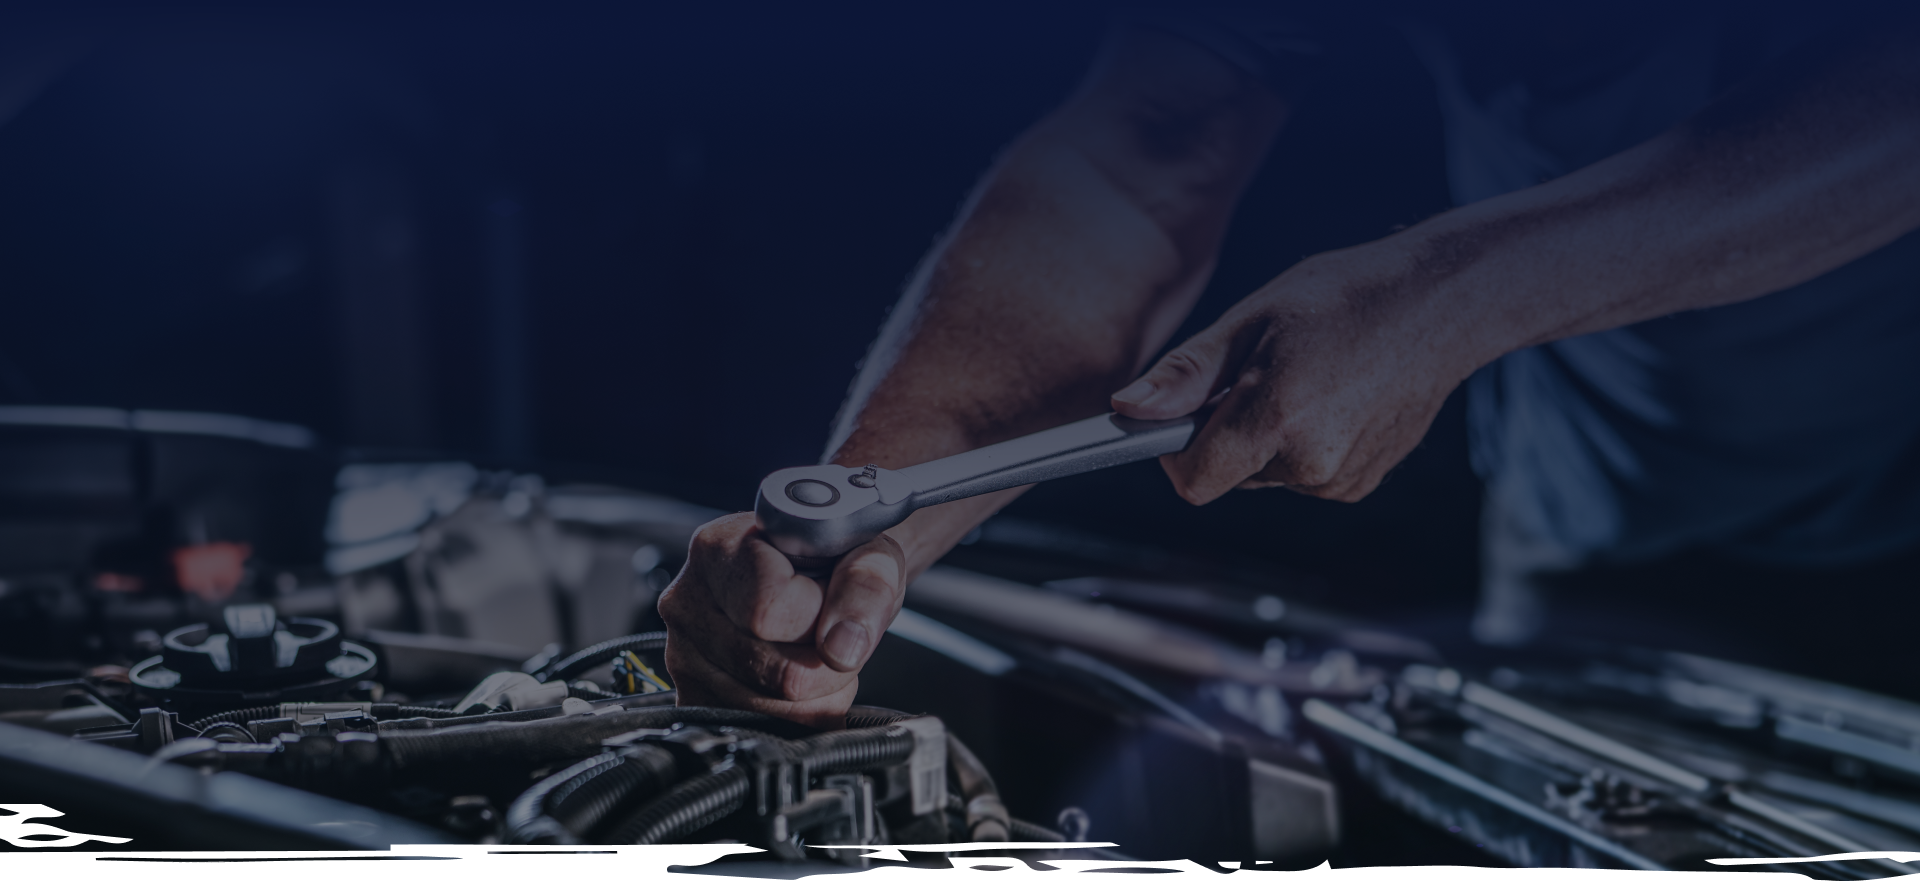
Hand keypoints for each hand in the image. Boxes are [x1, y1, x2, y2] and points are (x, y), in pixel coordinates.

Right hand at [656, 512, 906, 727]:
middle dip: (827, 666)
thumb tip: (841, 649)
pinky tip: (800, 677)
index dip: (820, 618)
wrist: (820, 563)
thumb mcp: (868, 551)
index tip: (834, 600)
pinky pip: (755, 729)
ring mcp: (685, 654)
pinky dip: (795, 716)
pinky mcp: (693, 696)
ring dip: (816, 697)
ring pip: (767, 712)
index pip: (767, 611)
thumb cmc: (837, 556)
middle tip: (836, 634)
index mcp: (718, 550)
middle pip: (772, 673)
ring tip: (818, 654)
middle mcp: (688, 602)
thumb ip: (865, 587)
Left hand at [1110, 245, 1487, 503]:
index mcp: (1278, 418)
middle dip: (1226, 433)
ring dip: (1266, 436)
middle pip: (1228, 474)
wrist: (1442, 304)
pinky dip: (1301, 444)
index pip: (1194, 480)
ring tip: (1305, 379)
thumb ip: (1187, 375)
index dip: (1175, 452)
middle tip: (1260, 373)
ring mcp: (1341, 478)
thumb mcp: (1252, 320)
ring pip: (1265, 473)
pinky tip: (1333, 398)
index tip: (1179, 419)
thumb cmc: (1346, 297)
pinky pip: (1301, 474)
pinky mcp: (1361, 484)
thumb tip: (1130, 408)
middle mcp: (1312, 462)